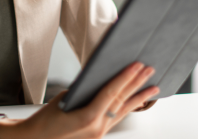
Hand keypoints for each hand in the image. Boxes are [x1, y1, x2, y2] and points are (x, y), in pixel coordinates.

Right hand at [0, 62, 158, 138]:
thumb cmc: (45, 121)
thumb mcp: (64, 98)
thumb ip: (85, 91)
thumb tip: (101, 82)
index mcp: (88, 118)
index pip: (111, 93)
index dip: (125, 78)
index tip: (136, 66)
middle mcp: (97, 128)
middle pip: (121, 101)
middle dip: (136, 84)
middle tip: (149, 71)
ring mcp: (99, 134)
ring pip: (123, 111)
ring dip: (138, 98)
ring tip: (152, 87)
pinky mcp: (98, 136)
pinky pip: (116, 118)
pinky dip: (127, 108)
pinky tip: (135, 101)